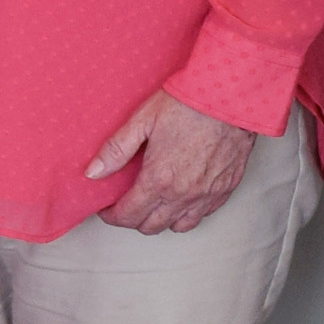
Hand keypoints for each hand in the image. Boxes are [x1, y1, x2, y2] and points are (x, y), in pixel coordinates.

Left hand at [86, 89, 257, 234]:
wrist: (231, 96)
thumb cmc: (187, 103)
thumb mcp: (144, 119)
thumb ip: (116, 149)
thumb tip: (93, 173)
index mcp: (159, 180)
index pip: (128, 215)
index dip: (112, 216)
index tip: (107, 209)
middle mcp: (183, 195)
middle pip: (151, 226)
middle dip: (134, 219)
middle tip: (127, 204)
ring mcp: (207, 195)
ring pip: (178, 226)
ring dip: (161, 219)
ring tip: (154, 203)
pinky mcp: (226, 189)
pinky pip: (203, 215)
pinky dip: (189, 212)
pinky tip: (182, 197)